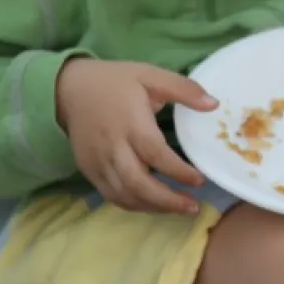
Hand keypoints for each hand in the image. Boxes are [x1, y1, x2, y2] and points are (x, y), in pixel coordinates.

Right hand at [55, 58, 217, 214]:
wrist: (69, 88)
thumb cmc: (115, 81)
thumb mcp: (150, 75)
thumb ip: (183, 89)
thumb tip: (214, 104)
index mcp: (131, 123)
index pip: (156, 155)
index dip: (178, 172)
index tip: (200, 180)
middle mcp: (113, 147)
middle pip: (139, 184)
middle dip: (167, 201)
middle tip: (193, 206)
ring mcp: (98, 162)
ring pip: (125, 195)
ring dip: (153, 207)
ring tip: (178, 208)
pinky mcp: (88, 170)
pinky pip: (112, 195)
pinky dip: (134, 204)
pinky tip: (153, 204)